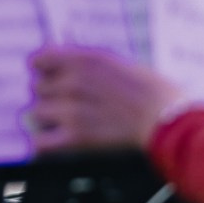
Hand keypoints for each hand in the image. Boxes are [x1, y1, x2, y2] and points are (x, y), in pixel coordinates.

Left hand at [25, 46, 181, 153]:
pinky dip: (45, 144)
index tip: (49, 77)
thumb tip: (58, 58)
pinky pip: (40, 141)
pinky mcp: (76, 137)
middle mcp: (73, 82)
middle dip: (49, 96)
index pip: (38, 60)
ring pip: (37, 112)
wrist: (167, 120)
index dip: (42, 70)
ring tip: (65, 124)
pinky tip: (57, 143)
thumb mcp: (116, 61)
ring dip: (48, 119)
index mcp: (84, 60)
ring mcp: (72, 110)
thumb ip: (85, 61)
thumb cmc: (151, 91)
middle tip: (66, 104)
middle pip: (36, 88)